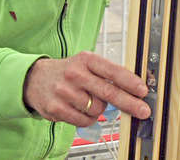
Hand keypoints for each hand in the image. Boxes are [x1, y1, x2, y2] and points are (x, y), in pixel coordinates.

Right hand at [23, 51, 150, 126]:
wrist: (36, 79)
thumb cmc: (68, 71)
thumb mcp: (86, 64)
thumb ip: (105, 74)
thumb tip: (131, 88)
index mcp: (86, 59)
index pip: (112, 70)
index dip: (130, 81)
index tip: (142, 90)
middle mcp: (76, 73)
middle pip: (108, 93)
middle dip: (129, 103)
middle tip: (143, 110)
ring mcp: (65, 91)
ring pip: (97, 109)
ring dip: (99, 109)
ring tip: (88, 100)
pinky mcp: (57, 108)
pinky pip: (84, 120)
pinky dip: (87, 118)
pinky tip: (79, 109)